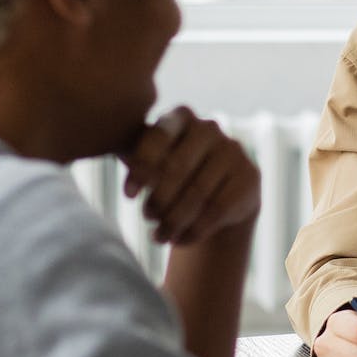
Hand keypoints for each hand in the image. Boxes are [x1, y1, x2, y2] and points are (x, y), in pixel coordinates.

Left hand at [121, 106, 260, 244]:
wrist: (220, 190)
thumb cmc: (173, 171)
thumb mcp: (150, 159)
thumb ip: (132, 153)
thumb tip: (107, 154)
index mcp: (180, 116)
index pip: (158, 138)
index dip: (141, 168)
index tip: (129, 195)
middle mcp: (209, 128)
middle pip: (178, 168)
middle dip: (158, 198)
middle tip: (147, 216)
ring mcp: (233, 150)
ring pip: (198, 193)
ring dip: (174, 220)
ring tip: (158, 236)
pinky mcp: (250, 176)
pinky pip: (217, 209)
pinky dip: (194, 230)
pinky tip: (179, 240)